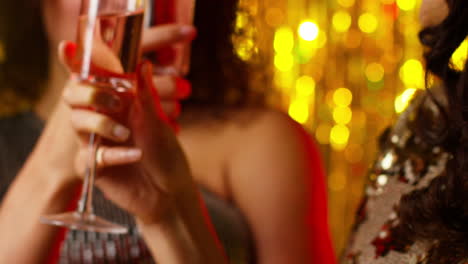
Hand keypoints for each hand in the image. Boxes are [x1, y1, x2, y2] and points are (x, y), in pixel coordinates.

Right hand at [63, 24, 197, 222]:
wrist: (169, 193)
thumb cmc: (167, 155)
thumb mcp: (158, 123)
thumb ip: (147, 95)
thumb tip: (143, 63)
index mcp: (120, 105)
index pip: (98, 81)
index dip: (85, 65)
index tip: (72, 46)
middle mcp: (104, 119)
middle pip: (76, 97)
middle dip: (90, 94)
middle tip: (114, 100)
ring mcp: (96, 142)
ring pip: (78, 123)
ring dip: (101, 124)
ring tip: (126, 133)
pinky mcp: (93, 167)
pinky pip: (90, 156)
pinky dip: (113, 154)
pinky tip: (135, 156)